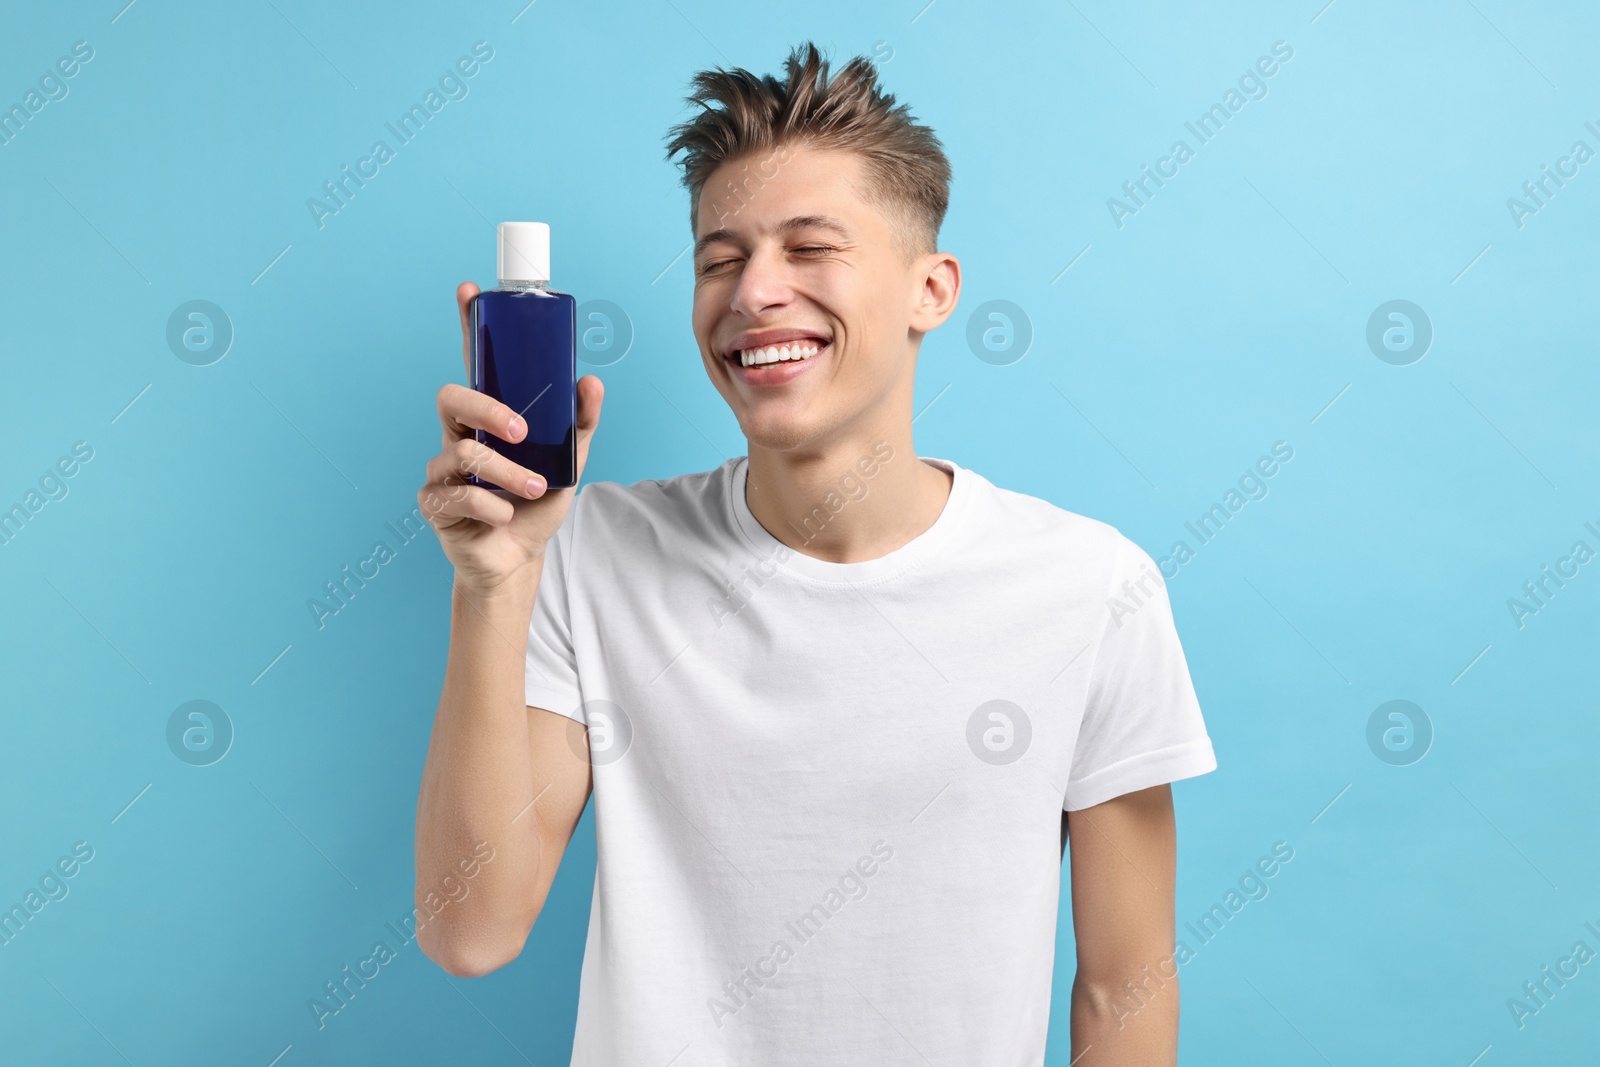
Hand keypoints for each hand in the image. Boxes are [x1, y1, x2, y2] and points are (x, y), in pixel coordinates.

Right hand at [419, 281, 602, 596]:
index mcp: (486, 418)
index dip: (467, 326)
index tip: (470, 291)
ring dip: (505, 472)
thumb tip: (590, 380)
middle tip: (522, 432)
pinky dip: (490, 505)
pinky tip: (505, 515)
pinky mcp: (435, 503)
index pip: (474, 364)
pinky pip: (457, 495)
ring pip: (461, 454)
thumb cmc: (536, 502)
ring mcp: (442, 468)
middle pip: (451, 398)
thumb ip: (580, 423)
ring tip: (534, 488)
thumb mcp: (569, 461)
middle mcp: (458, 435)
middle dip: (487, 409)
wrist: (517, 558)